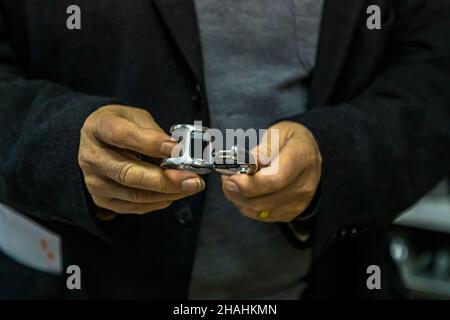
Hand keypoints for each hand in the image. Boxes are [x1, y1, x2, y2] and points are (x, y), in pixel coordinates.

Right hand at [78, 105, 204, 214]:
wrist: (100, 141)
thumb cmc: (123, 126)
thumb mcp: (138, 117)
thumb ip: (155, 133)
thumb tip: (180, 153)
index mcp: (98, 128)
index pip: (123, 136)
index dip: (151, 143)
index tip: (177, 149)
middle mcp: (92, 157)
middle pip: (129, 173)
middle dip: (166, 179)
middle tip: (192, 179)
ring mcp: (95, 181)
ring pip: (134, 195)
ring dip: (168, 193)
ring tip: (191, 186)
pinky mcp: (103, 200)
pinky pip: (135, 206)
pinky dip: (160, 201)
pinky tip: (175, 193)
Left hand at [222, 121, 321, 221]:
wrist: (308, 154)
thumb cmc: (290, 141)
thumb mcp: (277, 132)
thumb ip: (263, 150)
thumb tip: (252, 164)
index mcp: (302, 158)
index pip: (275, 179)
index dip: (250, 183)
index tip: (231, 180)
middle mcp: (304, 184)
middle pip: (264, 198)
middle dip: (238, 191)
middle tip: (226, 178)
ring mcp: (298, 202)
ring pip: (259, 209)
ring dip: (239, 198)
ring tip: (234, 180)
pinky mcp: (290, 212)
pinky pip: (260, 214)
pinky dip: (246, 204)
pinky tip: (244, 190)